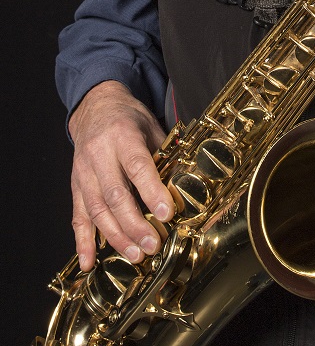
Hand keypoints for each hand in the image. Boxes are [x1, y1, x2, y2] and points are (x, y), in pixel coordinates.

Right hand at [68, 80, 175, 270]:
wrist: (96, 107)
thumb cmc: (128, 118)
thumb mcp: (150, 126)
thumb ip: (163, 154)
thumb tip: (184, 184)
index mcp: (123, 136)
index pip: (137, 167)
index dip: (152, 192)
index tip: (166, 214)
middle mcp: (99, 154)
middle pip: (115, 195)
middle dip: (134, 224)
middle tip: (152, 245)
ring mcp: (84, 172)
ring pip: (96, 209)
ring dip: (116, 236)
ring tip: (135, 255)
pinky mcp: (75, 185)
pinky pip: (77, 216)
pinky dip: (82, 242)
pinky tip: (89, 263)